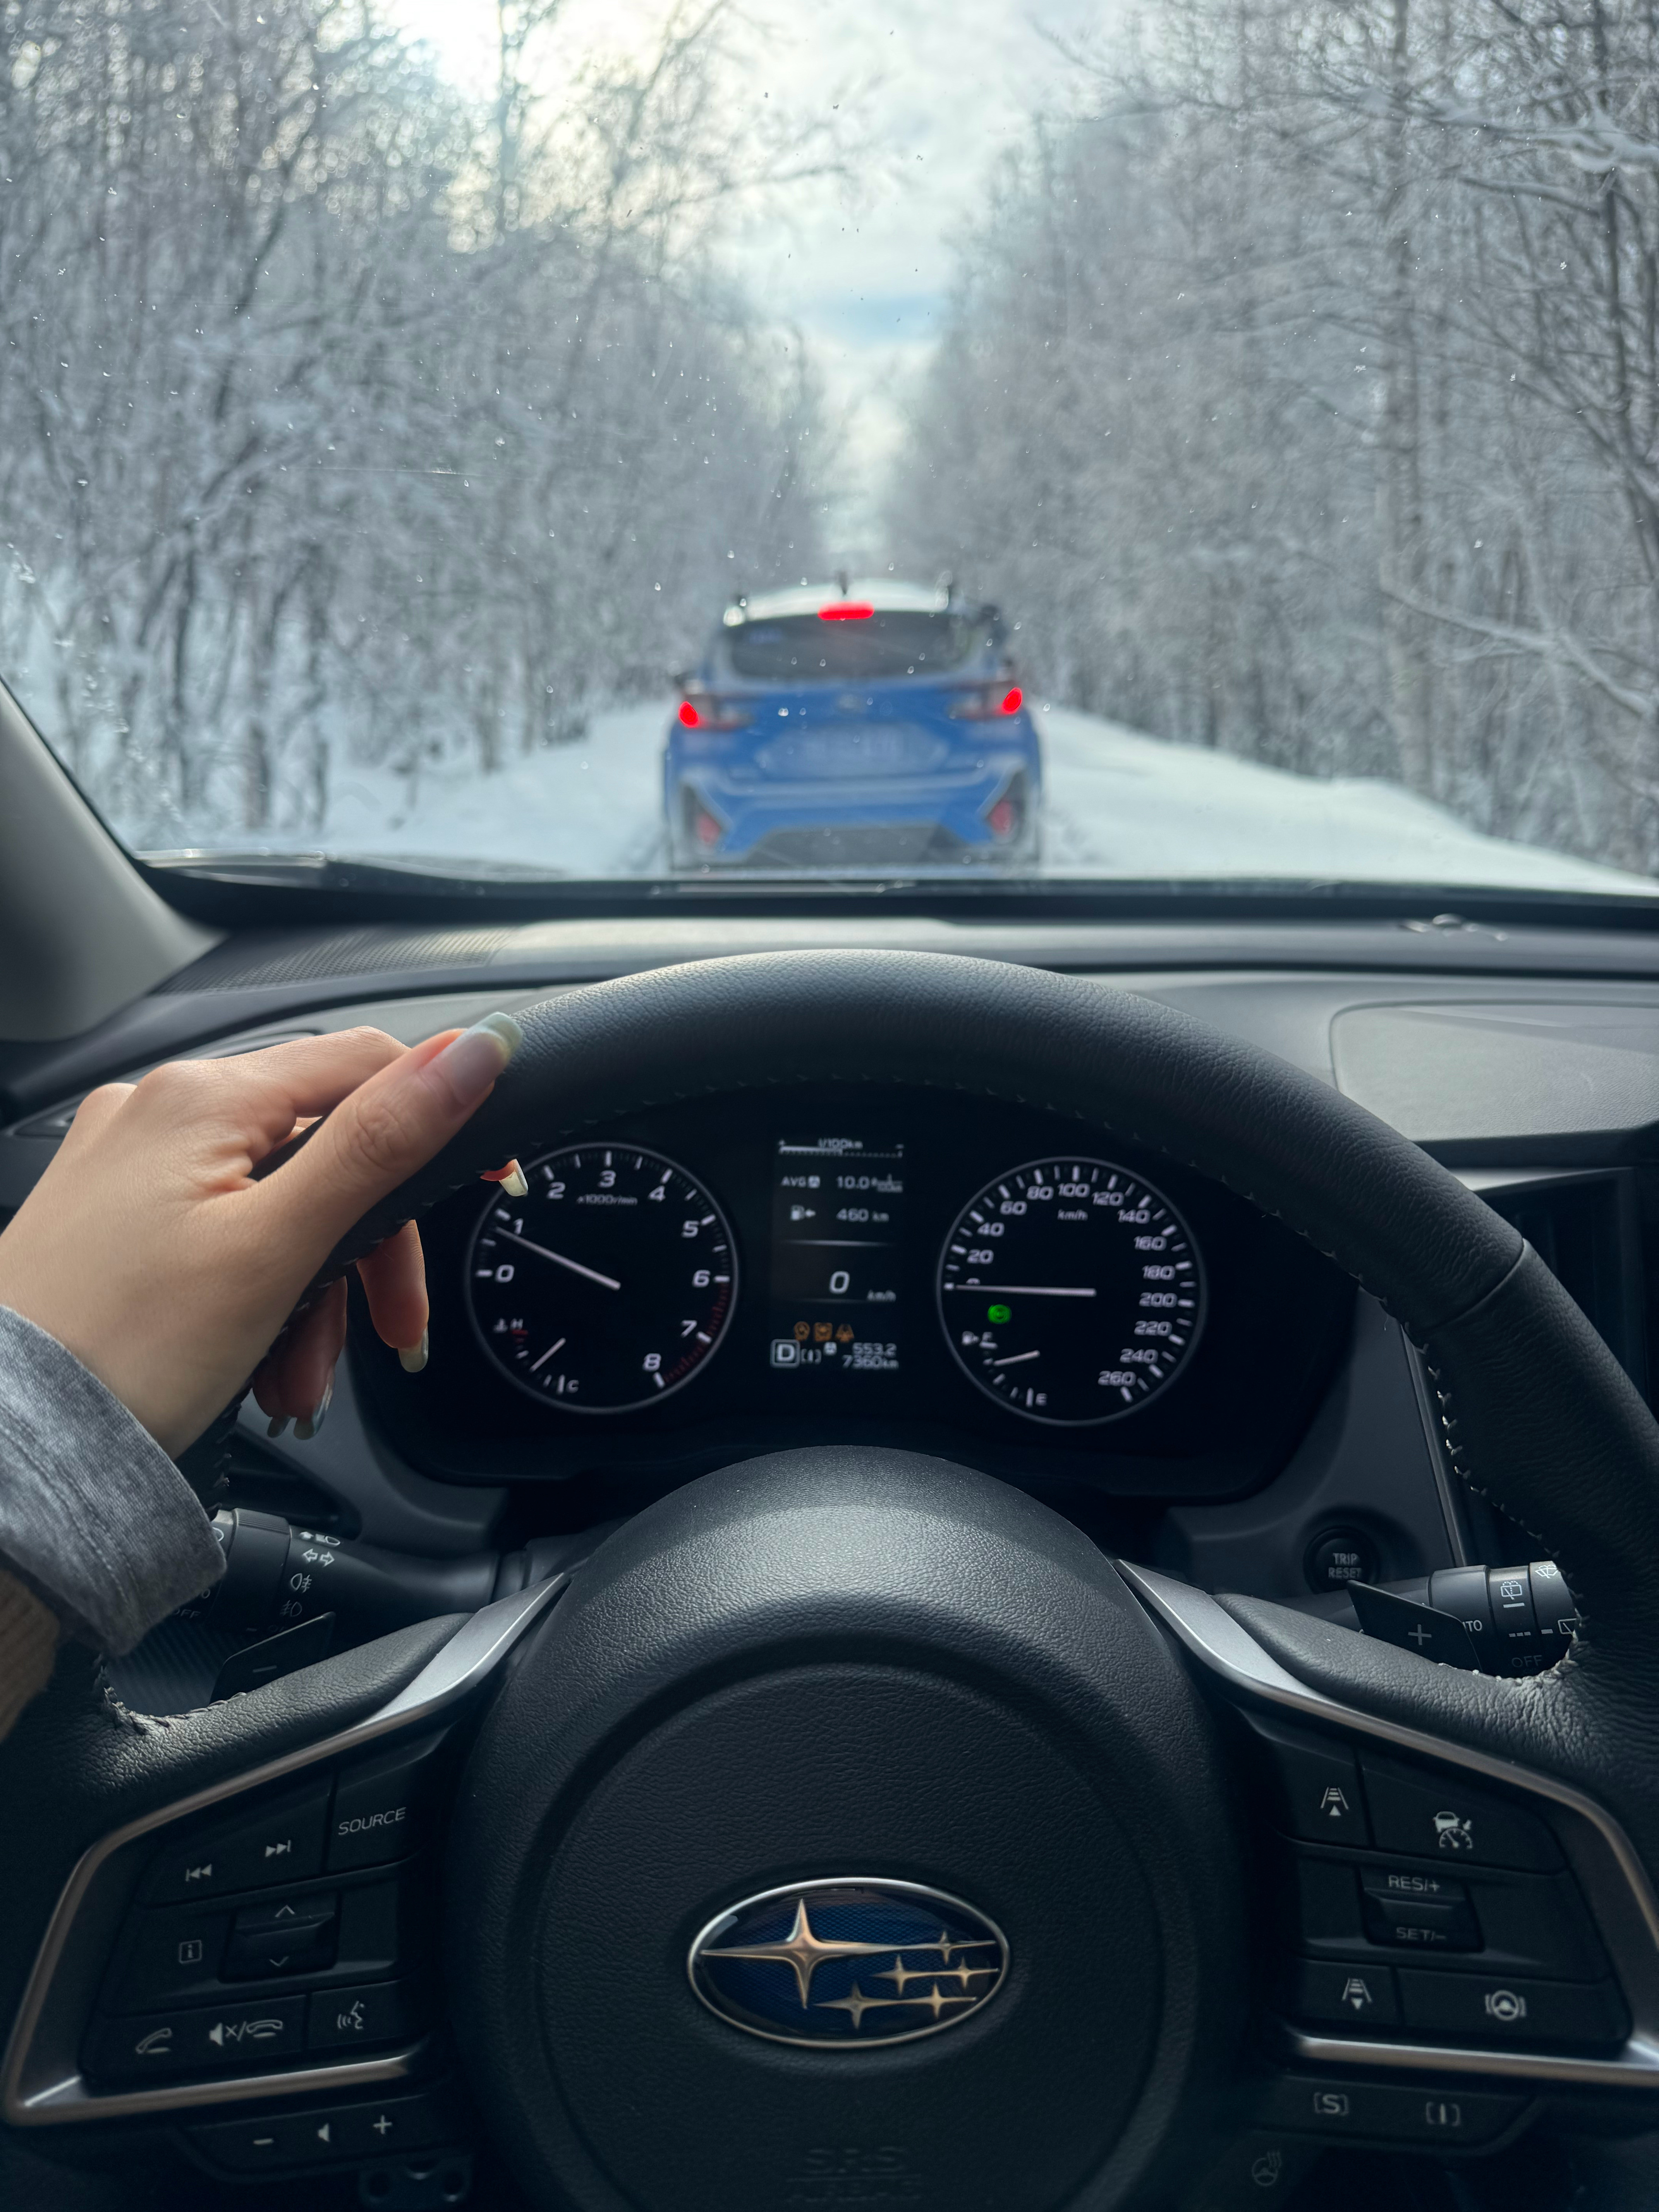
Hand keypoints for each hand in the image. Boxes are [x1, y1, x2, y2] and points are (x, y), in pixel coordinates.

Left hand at [0, 1015, 521, 1456]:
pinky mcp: (109, 1219)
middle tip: (394, 1330)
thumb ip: (380, 1141)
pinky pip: (221, 1236)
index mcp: (205, 1097)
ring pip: (275, 1204)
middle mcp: (159, 1111)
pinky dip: (259, 1297)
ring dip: (315, 1292)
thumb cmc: (119, 1353)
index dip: (442, 1115)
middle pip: (324, 1148)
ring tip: (303, 1377)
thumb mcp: (278, 1246)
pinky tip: (258, 1362)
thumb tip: (472, 1051)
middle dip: (370, 1247)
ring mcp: (128, 1165)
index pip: (366, 1065)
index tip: (488, 1177)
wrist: (7, 1454)